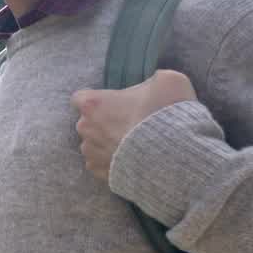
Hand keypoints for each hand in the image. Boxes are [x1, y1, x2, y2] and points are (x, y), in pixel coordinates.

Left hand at [71, 70, 196, 181]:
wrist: (172, 156)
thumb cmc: (164, 114)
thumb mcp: (167, 81)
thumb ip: (153, 79)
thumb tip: (154, 83)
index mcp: (93, 104)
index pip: (80, 98)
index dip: (96, 100)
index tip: (112, 103)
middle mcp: (85, 128)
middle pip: (88, 122)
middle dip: (105, 122)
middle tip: (131, 124)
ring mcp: (91, 153)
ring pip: (94, 144)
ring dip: (109, 143)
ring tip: (135, 144)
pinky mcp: (100, 173)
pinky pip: (101, 164)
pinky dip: (113, 162)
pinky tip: (132, 160)